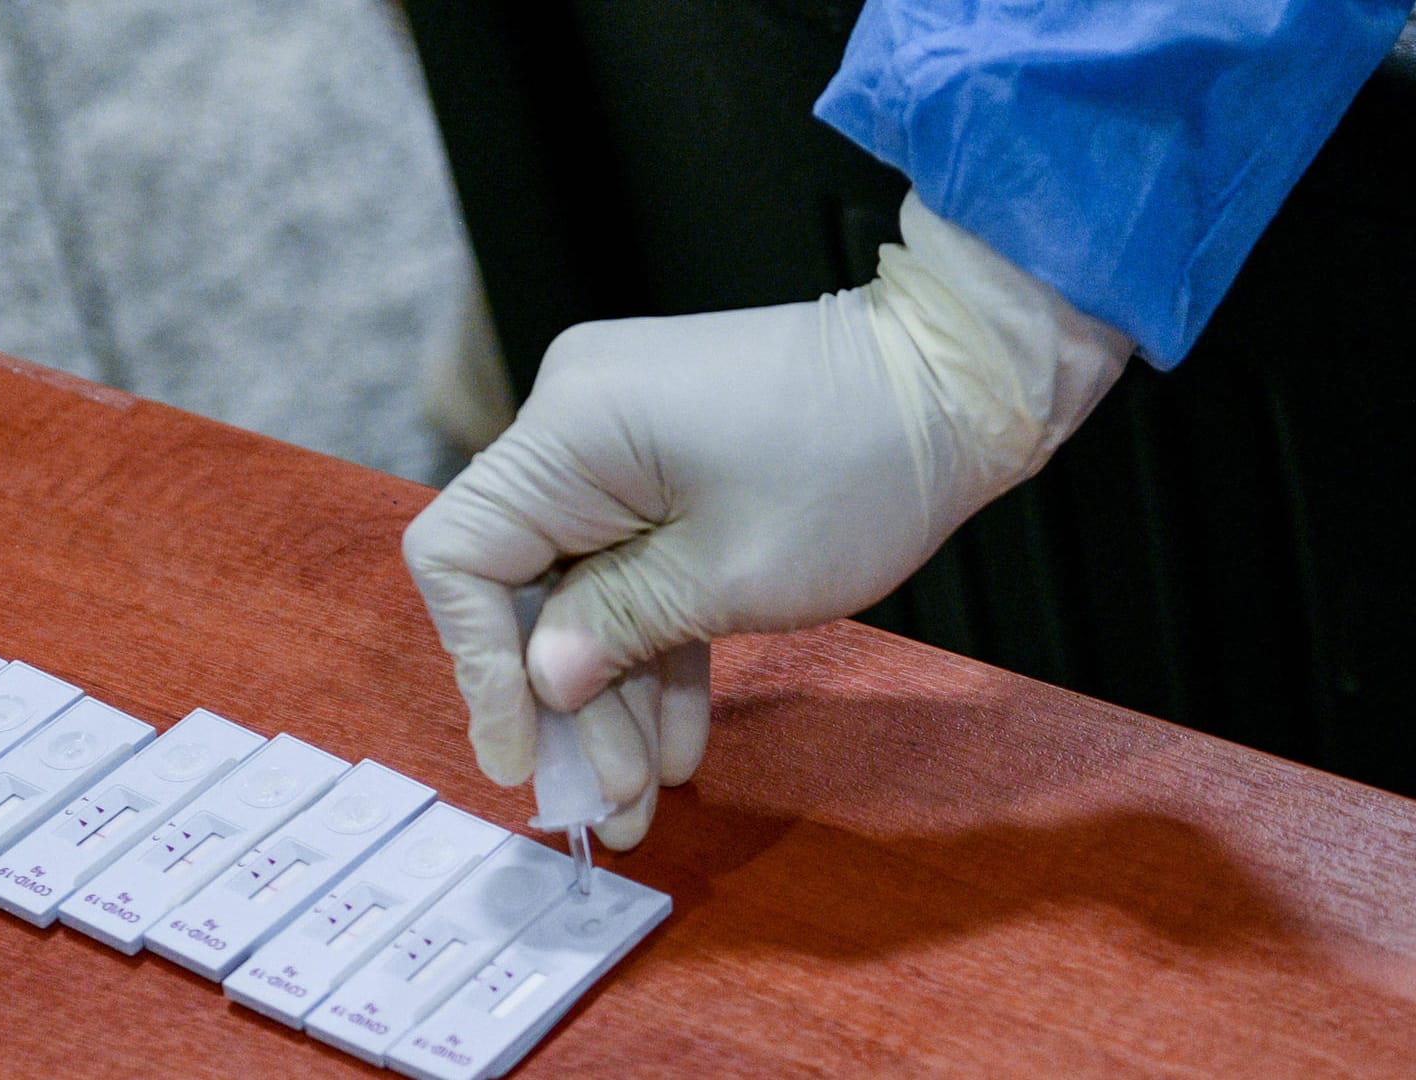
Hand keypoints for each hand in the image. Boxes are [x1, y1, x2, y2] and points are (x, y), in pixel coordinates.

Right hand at [403, 191, 1132, 847]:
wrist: (957, 378)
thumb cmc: (855, 467)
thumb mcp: (735, 575)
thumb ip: (621, 631)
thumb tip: (541, 682)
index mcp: (570, 429)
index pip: (459, 555)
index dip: (477, 666)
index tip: (521, 758)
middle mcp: (574, 424)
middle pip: (523, 584)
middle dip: (563, 703)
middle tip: (600, 806)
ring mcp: (619, 442)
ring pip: (583, 588)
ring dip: (614, 693)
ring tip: (641, 801)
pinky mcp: (665, 464)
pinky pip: (633, 565)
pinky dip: (653, 645)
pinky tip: (675, 741)